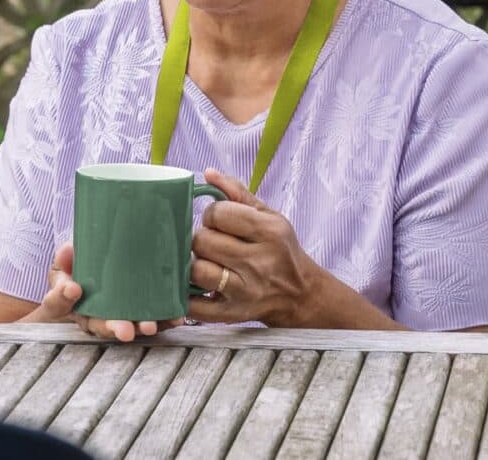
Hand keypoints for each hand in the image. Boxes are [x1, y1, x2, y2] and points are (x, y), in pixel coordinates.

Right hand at [22, 243, 183, 341]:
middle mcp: (89, 315)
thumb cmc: (78, 268)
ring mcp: (113, 318)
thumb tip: (67, 251)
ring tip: (150, 326)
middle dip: (113, 327)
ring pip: (125, 327)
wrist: (97, 274)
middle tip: (124, 330)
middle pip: (98, 325)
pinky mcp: (136, 316)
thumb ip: (65, 256)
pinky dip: (163, 321)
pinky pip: (150, 322)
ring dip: (139, 327)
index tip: (73, 288)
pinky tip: (175, 317)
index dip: (63, 297)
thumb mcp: (66, 260)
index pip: (58, 301)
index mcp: (66, 300)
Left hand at [188, 169, 322, 325]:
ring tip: (205, 261)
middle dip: (201, 238)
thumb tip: (208, 173)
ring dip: (195, 263)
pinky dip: (186, 296)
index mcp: (270, 232)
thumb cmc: (280, 249)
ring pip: (197, 271)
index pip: (219, 213)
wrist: (301, 295)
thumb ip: (237, 193)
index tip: (217, 221)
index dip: (211, 214)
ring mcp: (246, 291)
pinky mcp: (233, 314)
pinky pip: (196, 306)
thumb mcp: (269, 216)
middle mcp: (259, 263)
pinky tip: (192, 286)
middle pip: (203, 241)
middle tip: (210, 242)